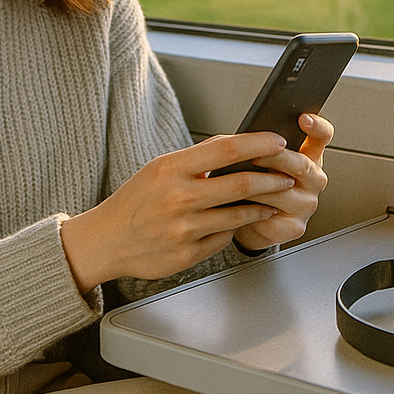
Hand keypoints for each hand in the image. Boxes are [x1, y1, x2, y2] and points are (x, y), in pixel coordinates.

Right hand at [60, 131, 296, 292]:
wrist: (106, 240)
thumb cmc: (134, 201)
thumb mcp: (158, 169)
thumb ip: (195, 159)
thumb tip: (232, 145)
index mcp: (171, 169)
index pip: (225, 149)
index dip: (258, 143)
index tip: (277, 141)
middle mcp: (179, 197)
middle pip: (240, 184)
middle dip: (271, 179)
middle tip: (287, 175)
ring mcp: (184, 228)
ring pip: (239, 215)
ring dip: (262, 207)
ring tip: (272, 200)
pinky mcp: (188, 253)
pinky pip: (224, 238)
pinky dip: (234, 229)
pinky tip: (238, 223)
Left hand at [230, 112, 333, 253]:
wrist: (250, 221)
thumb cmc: (256, 184)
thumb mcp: (261, 160)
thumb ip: (262, 146)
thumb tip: (248, 136)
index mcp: (309, 157)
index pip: (322, 136)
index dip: (316, 126)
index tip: (304, 118)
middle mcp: (313, 180)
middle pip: (301, 164)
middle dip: (274, 158)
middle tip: (253, 155)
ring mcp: (306, 204)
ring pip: (281, 191)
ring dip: (254, 186)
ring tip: (233, 182)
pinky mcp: (294, 227)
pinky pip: (271, 217)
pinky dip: (251, 211)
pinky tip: (239, 207)